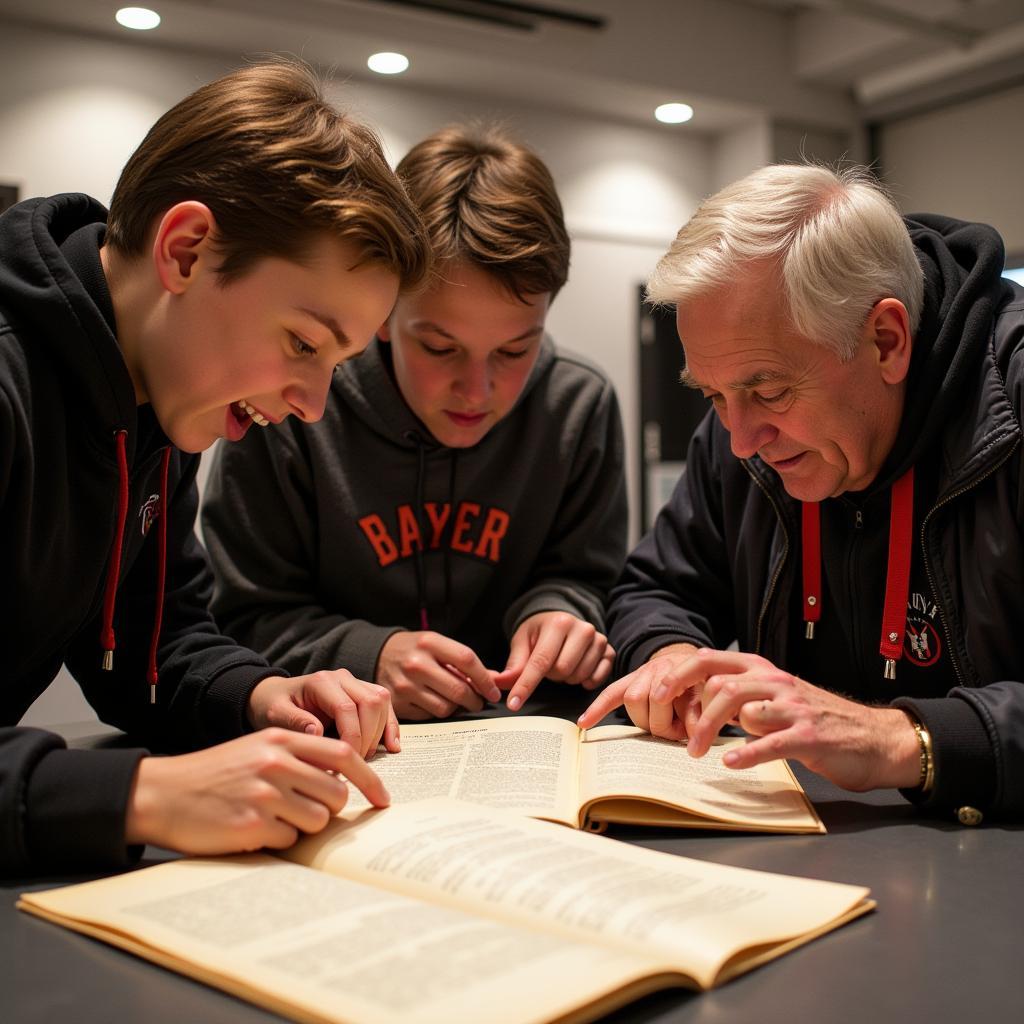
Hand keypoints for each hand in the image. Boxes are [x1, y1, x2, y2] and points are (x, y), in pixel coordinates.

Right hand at [125, 728, 389, 853]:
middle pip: (336, 794)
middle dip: (328, 809)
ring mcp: (265, 793)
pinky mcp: (252, 824)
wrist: (164, 793)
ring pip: (318, 820)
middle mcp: (276, 762)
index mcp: (281, 740)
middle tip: (303, 810)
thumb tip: (343, 781)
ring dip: (302, 826)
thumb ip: (298, 757)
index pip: (343, 754)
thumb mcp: (258, 749)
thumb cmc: (217, 774)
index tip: (383, 799)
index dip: (370, 779)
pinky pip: (289, 840)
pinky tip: (252, 828)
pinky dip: (278, 839)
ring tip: (272, 818)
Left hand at [248, 671, 398, 758]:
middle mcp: (342, 677)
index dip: (352, 737)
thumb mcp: (274, 715)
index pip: (347, 708)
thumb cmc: (273, 706)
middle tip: (355, 763)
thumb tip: (318, 733)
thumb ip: (294, 722)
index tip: (344, 761)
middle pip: (371, 703)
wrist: (274, 695)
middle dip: (368, 737)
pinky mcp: (363, 691)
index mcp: (321, 681)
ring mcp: (355, 682)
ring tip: (366, 756)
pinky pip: (385, 704)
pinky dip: (391, 725)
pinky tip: (391, 745)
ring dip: (380, 731)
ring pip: (382, 701)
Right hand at [376, 631, 500, 719]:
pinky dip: (436, 712)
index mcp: (429, 642)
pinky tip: (435, 702)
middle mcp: (416, 664)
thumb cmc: (416, 650)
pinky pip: (428, 716)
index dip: (485, 680)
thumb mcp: (437, 645)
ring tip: (455, 701)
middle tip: (478, 702)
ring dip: (456, 708)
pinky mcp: (396, 704)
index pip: (467, 660)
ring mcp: (404, 685)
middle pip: (458, 690)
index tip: (493, 692)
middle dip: (475, 700)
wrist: (379, 655)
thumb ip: (463, 661)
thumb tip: (495, 680)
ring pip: (445, 708)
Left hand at [497, 611, 614, 711]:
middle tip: (548, 665)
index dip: (525, 685)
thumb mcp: (523, 641)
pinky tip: (579, 670)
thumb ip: (514, 664)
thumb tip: (499, 682)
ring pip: (578, 676)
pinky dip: (585, 681)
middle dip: (551, 675)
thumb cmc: (540, 632)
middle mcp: (582, 628)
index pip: (540, 661)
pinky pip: (597, 678)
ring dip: (566, 678)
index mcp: (558, 623)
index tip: (514, 704)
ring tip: (562, 663)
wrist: (561, 620)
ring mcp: (599, 639)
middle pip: (562, 671)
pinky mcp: (609, 650)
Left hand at [582, 646, 920, 792]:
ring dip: (709, 727)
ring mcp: (792, 706)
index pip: (705, 659)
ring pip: (738, 703)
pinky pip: (771, 740)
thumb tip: (689, 707)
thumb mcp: (771, 702)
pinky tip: (729, 765)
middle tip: (667, 729)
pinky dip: (747, 752)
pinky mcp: (810, 735)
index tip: (647, 697)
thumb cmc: (815, 723)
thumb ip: (735, 699)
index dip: (672, 675)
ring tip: (696, 751)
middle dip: (684, 703)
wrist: (874, 739)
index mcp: (758, 670)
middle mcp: (773, 680)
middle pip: (716, 678)